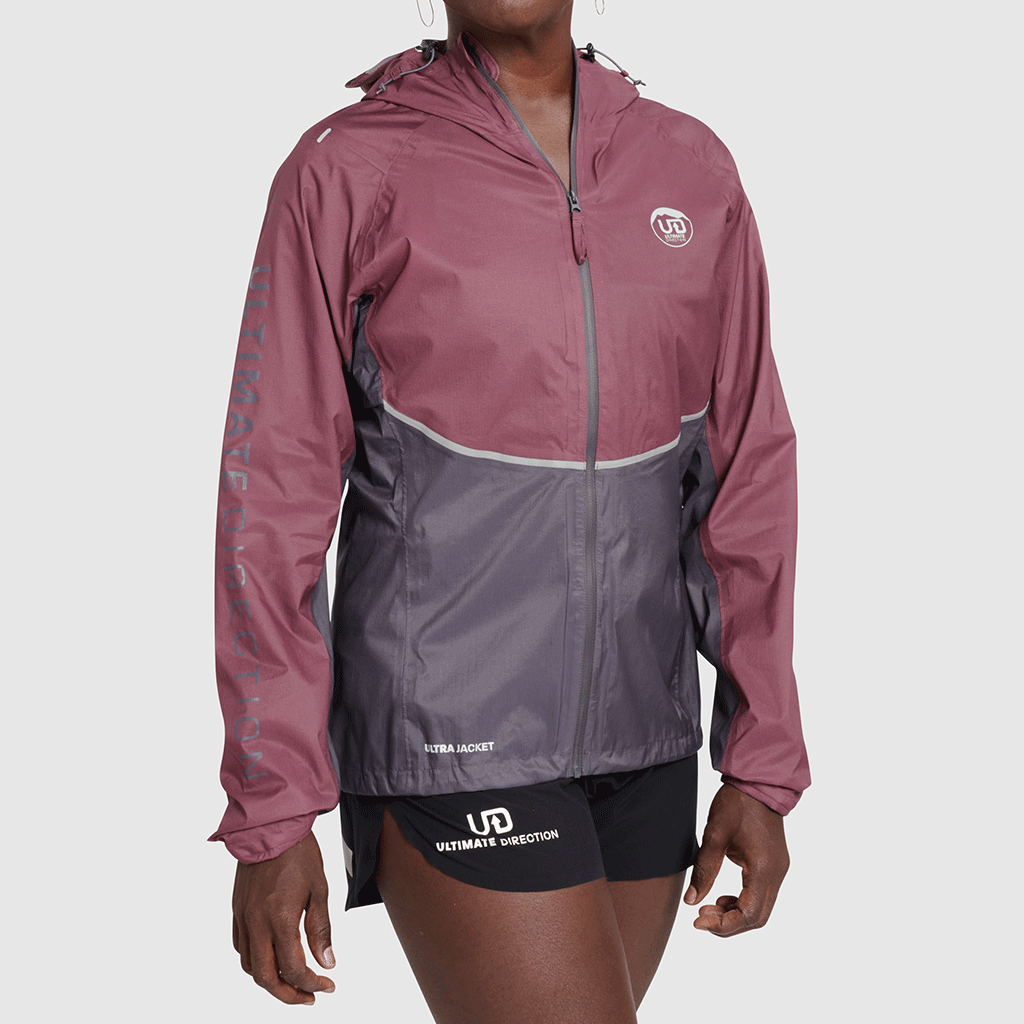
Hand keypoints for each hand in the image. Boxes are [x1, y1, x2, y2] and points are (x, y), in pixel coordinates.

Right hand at [231, 830, 336, 1003]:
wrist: (271, 825)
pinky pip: (240, 947)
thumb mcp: (320, 890)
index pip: (294, 968)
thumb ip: (321, 930)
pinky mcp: (237, 910)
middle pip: (266, 978)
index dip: (312, 984)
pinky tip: (271, 956)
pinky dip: (255, 961)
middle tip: (309, 996)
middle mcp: (257, 923)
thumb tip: (326, 962)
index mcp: (280, 919)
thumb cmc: (299, 853)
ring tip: (292, 980)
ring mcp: (243, 918)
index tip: (328, 985)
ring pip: (249, 966)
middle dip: (288, 994)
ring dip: (269, 980)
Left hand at [683, 782, 788, 936]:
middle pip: (758, 918)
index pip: (749, 914)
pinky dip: (743, 901)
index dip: (723, 925)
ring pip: (761, 909)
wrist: (757, 781)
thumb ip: (704, 870)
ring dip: (736, 914)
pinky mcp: (775, 864)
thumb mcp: (714, 835)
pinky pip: (762, 894)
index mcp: (763, 868)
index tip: (698, 921)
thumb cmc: (736, 804)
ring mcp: (779, 870)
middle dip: (729, 924)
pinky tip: (723, 895)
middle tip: (701, 916)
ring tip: (709, 907)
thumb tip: (691, 902)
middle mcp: (777, 873)